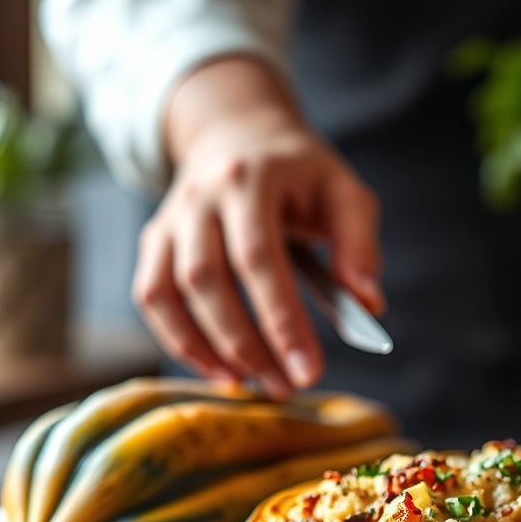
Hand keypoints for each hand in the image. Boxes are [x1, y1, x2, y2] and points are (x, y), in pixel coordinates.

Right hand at [133, 58, 383, 398]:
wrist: (238, 135)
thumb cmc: (301, 175)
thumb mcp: (344, 192)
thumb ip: (359, 243)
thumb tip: (368, 302)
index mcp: (249, 178)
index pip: (259, 258)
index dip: (281, 320)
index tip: (310, 371)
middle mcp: (198, 196)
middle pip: (207, 280)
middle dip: (247, 344)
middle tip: (287, 387)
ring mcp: (170, 219)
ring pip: (169, 292)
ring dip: (208, 349)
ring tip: (253, 385)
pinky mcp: (154, 242)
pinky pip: (152, 298)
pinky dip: (179, 341)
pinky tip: (220, 371)